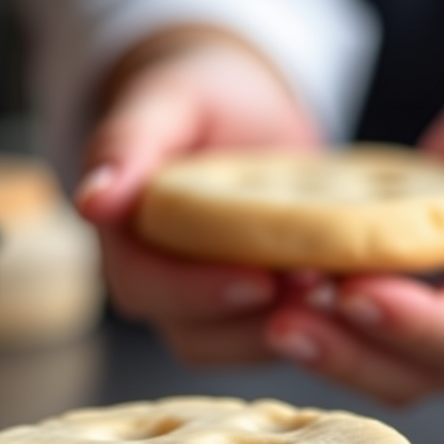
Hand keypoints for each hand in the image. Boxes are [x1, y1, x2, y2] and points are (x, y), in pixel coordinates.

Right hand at [75, 28, 321, 364]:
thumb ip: (126, 142)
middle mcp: (162, 286)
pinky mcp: (259, 309)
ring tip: (341, 290)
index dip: (198, 292)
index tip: (258, 279)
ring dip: (292, 326)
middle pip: (196, 334)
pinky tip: (351, 292)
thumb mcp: (164, 99)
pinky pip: (283, 334)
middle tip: (318, 287)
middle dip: (256, 318)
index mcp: (127, 242)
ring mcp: (212, 306)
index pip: (148, 287)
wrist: (243, 112)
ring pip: (242, 346)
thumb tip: (92, 199)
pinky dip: (318, 323)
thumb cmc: (197, 97)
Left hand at [264, 75, 443, 404]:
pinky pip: (376, 361)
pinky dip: (334, 344)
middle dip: (356, 351)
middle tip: (287, 322)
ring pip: (397, 379)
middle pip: (430, 371)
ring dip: (335, 358)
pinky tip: (288, 315)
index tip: (353, 292)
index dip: (416, 322)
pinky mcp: (424, 345)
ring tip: (278, 324)